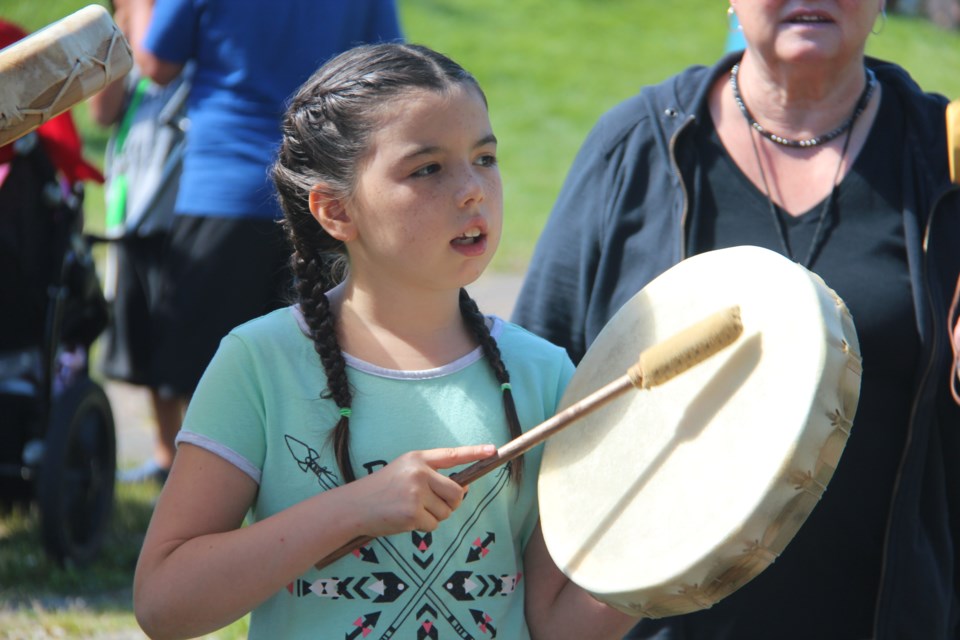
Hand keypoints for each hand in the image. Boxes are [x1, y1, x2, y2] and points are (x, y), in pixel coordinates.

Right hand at [351, 444, 495, 538]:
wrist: (355, 506)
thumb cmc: (382, 490)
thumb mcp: (405, 471)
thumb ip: (431, 475)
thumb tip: (462, 491)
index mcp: (418, 458)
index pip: (452, 454)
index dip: (474, 452)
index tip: (492, 450)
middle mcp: (419, 473)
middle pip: (457, 493)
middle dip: (451, 504)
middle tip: (434, 505)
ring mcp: (416, 493)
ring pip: (446, 512)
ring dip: (434, 516)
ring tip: (411, 510)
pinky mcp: (412, 514)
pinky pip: (433, 525)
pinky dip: (423, 527)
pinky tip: (406, 520)